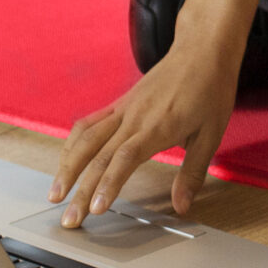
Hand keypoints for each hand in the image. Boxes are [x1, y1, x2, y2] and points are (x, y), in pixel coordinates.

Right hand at [51, 43, 238, 222]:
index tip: (96, 208)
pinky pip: (89, 123)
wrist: (202, 49)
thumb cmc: (210, 89)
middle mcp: (134, 117)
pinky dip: (73, 143)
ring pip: (86, 139)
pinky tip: (66, 162)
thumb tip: (182, 206)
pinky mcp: (120, 103)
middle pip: (99, 156)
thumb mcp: (211, 134)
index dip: (107, 184)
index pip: (124, 158)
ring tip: (55, 194)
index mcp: (158, 126)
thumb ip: (193, 172)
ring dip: (67, 168)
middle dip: (80, 190)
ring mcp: (123, 109)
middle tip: (69, 218)